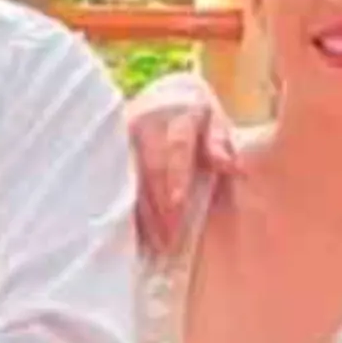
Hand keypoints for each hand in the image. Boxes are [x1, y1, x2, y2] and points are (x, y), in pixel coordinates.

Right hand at [126, 73, 240, 255]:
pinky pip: (115, 181)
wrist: (159, 98)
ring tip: (155, 243)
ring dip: (142, 211)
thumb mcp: (212, 121)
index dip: (175, 176)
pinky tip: (133, 230)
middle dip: (160, 205)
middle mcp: (145, 121)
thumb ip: (220, 142)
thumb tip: (232, 166)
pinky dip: (125, 206)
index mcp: (176, 113)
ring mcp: (122, 137)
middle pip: (151, 167)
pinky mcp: (109, 151)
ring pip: (130, 177)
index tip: (178, 204)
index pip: (176, 147)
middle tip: (169, 240)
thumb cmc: (193, 117)